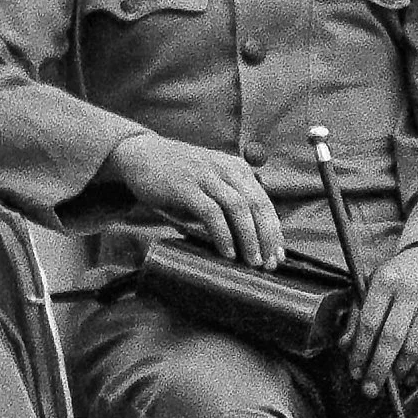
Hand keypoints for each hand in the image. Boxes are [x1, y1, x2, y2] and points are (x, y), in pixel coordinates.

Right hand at [104, 129, 282, 268]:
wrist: (140, 154)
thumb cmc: (177, 176)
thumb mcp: (210, 182)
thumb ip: (227, 202)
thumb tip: (247, 239)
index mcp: (236, 169)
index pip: (264, 202)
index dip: (274, 231)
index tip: (278, 255)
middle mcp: (226, 168)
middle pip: (257, 205)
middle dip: (267, 237)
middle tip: (268, 263)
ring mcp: (206, 176)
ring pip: (238, 208)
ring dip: (249, 238)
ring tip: (252, 261)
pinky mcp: (186, 186)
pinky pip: (212, 213)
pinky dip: (223, 234)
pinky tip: (228, 252)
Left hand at [347, 240, 417, 392]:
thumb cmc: (397, 280)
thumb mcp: (372, 287)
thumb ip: (357, 316)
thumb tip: (345, 347)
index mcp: (384, 280)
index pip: (369, 323)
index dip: (360, 352)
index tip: (355, 372)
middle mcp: (409, 291)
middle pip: (391, 339)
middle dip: (378, 369)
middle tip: (370, 390)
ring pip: (413, 347)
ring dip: (400, 371)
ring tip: (390, 383)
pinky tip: (412, 377)